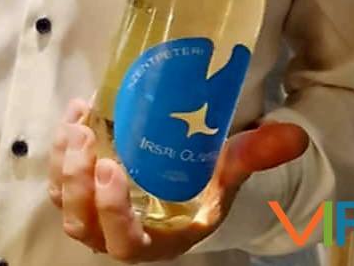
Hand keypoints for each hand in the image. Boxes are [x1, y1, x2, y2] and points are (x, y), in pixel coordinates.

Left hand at [48, 98, 308, 260]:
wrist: (185, 180)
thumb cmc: (206, 185)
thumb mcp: (229, 174)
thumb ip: (254, 155)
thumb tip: (294, 134)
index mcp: (155, 239)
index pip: (125, 243)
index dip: (112, 211)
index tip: (112, 168)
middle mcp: (117, 232)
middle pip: (82, 224)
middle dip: (77, 181)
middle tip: (88, 136)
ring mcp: (93, 210)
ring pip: (63, 199)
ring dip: (63, 162)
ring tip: (77, 121)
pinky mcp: (80, 185)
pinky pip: (58, 175)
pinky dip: (60, 146)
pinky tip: (77, 111)